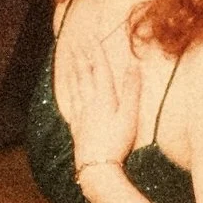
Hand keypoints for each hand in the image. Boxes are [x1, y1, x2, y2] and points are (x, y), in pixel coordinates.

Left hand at [52, 25, 138, 171]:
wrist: (97, 167)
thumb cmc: (116, 142)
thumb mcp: (129, 115)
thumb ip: (131, 90)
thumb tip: (133, 65)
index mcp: (103, 97)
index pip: (100, 69)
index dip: (96, 51)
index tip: (92, 35)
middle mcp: (89, 102)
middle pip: (84, 74)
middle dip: (82, 56)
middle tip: (77, 41)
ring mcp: (80, 114)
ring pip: (75, 86)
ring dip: (74, 70)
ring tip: (71, 58)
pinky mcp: (76, 126)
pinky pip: (70, 102)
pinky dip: (69, 90)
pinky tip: (69, 89)